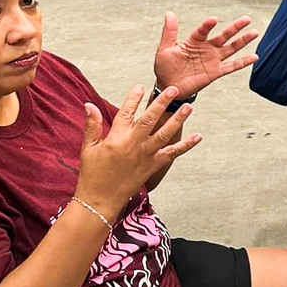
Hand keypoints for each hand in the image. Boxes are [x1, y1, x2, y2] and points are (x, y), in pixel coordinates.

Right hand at [75, 85, 200, 220]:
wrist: (100, 200)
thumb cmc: (93, 173)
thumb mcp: (88, 148)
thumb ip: (92, 125)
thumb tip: (89, 104)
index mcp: (116, 138)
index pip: (126, 112)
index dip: (133, 98)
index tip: (140, 86)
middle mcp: (134, 144)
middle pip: (150, 119)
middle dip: (162, 103)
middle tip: (173, 89)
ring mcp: (146, 155)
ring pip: (165, 134)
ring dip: (178, 120)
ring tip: (188, 107)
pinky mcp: (154, 165)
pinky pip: (172, 153)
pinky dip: (186, 145)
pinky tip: (197, 137)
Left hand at [153, 11, 258, 98]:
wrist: (169, 87)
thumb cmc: (165, 68)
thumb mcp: (165, 48)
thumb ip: (170, 31)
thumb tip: (170, 13)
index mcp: (194, 42)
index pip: (203, 31)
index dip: (208, 25)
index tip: (213, 19)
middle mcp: (206, 49)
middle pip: (224, 35)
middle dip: (235, 27)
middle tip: (246, 19)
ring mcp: (213, 60)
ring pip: (231, 48)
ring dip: (243, 41)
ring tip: (254, 32)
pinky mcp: (216, 72)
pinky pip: (232, 66)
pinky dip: (243, 62)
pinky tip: (254, 57)